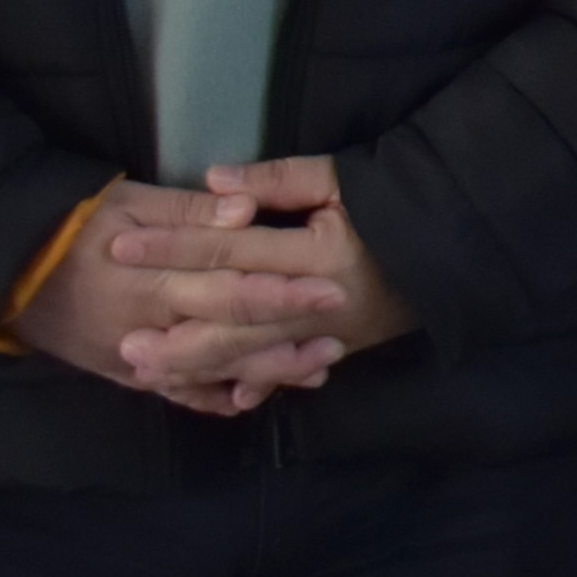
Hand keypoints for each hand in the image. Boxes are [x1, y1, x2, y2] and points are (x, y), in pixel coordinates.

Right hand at [9, 174, 350, 416]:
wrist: (6, 272)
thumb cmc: (75, 225)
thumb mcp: (130, 201)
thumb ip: (190, 211)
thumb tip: (245, 210)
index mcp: (154, 284)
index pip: (230, 293)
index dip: (282, 295)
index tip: (330, 291)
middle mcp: (149, 329)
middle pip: (229, 342)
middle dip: (287, 343)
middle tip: (339, 339)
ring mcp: (136, 358)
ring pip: (210, 375)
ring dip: (265, 375)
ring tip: (317, 369)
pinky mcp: (125, 374)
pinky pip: (178, 393)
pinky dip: (217, 397)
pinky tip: (253, 396)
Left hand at [119, 155, 420, 410]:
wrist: (454, 245)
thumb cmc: (392, 204)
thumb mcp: (341, 179)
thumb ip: (278, 181)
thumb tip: (214, 183)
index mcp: (317, 252)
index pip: (230, 249)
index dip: (174, 247)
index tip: (123, 247)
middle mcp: (319, 302)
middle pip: (232, 317)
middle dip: (175, 328)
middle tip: (123, 338)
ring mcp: (329, 333)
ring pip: (253, 354)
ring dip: (199, 364)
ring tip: (149, 369)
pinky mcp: (338, 347)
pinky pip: (289, 373)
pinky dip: (256, 385)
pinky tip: (219, 397)